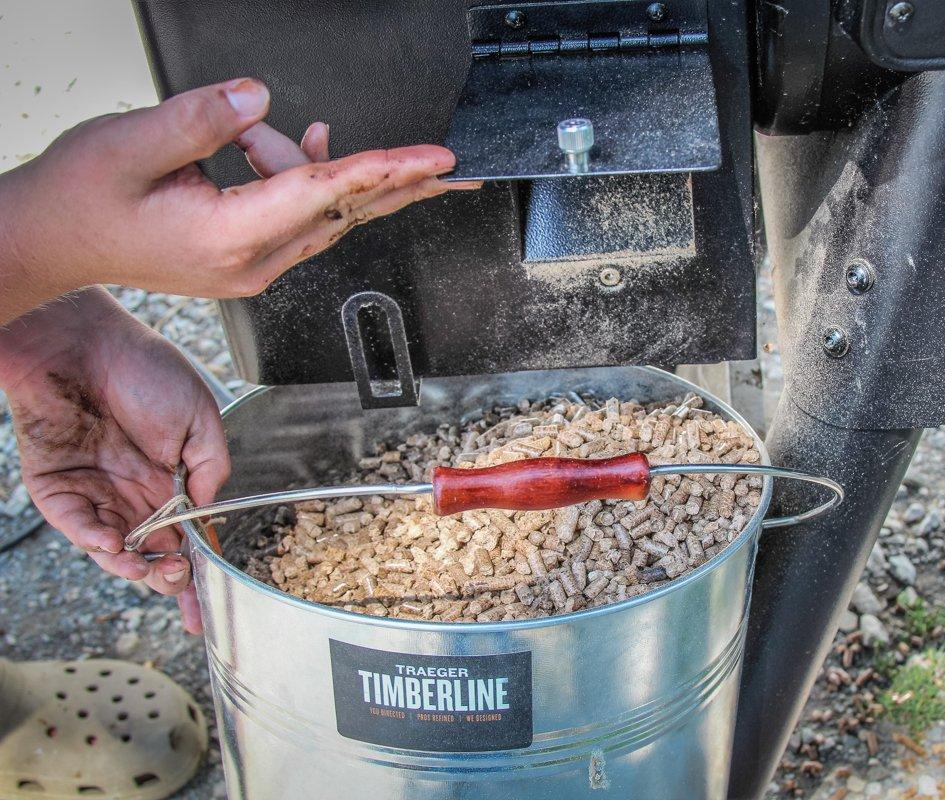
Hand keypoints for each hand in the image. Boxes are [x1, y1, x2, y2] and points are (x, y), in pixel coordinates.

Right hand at [0, 78, 477, 323]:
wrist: (49, 242)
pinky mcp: (248, 256)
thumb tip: (261, 100)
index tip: (434, 159)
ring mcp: (252, 264)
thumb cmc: (80, 200)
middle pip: (347, 209)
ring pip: (323, 209)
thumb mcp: (130, 142)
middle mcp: (251, 260)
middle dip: (400, 180)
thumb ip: (203, 117)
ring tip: (244, 139)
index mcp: (228, 237)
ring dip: (318, 164)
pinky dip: (308, 177)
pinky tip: (299, 145)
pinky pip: (302, 214)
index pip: (324, 192)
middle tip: (454, 167)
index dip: (384, 168)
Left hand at [0, 288, 229, 633]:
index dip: (198, 573)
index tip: (206, 607)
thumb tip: (206, 510)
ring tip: (146, 569)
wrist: (82, 340)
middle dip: (166, 576)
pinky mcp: (55, 485)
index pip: (187, 537)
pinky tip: (110, 542)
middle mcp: (132, 490)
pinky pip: (74, 524)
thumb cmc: (144, 366)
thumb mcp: (200, 416)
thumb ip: (211, 466)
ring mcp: (93, 490)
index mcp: (171, 478)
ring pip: (111, 548)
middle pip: (150, 553)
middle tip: (178, 579)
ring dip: (129, 566)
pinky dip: (92, 540)